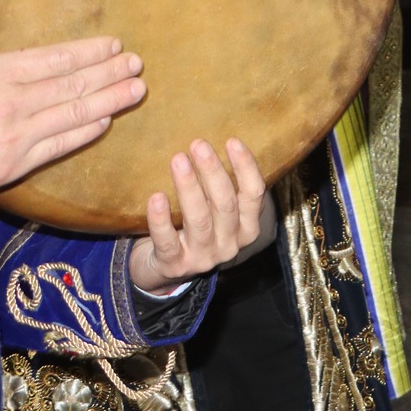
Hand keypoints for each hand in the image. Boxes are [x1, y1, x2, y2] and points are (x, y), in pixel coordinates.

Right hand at [0, 39, 145, 199]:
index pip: (56, 59)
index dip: (90, 52)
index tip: (114, 45)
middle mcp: (10, 104)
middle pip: (73, 84)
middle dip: (109, 73)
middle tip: (137, 64)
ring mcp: (14, 136)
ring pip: (74, 114)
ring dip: (110, 100)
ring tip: (136, 89)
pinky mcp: (12, 166)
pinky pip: (59, 146)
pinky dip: (86, 132)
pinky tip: (105, 122)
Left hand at [129, 139, 270, 291]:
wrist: (161, 270)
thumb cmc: (189, 229)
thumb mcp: (213, 213)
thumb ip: (218, 189)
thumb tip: (208, 143)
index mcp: (246, 227)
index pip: (254, 194)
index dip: (246, 167)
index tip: (232, 140)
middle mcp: (230, 244)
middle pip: (226, 204)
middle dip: (212, 171)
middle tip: (198, 144)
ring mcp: (204, 257)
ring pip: (199, 219)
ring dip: (189, 187)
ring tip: (178, 160)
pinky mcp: (175, 265)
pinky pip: (167, 241)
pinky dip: (161, 219)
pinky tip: (156, 197)